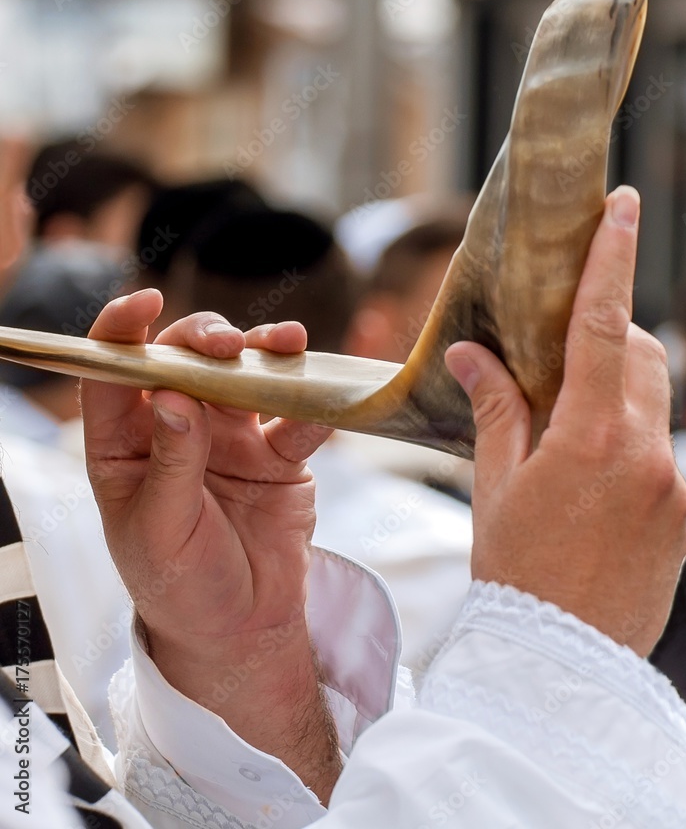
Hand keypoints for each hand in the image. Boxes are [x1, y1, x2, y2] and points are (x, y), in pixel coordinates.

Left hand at [81, 292, 339, 800]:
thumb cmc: (180, 585)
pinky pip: (298, 416)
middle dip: (205, 339)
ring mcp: (230, 436)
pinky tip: (324, 398)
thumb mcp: (162, 532)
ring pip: (246, 374)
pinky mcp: (278, 452)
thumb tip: (171, 395)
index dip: (123, 331)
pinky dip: (314, 402)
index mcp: (126, 445)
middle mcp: (177, 428)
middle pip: (186, 359)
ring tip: (285, 344)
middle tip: (227, 346)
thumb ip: (171, 462)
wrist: (244, 629)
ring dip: (266, 352)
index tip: (143, 303)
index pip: (114, 374)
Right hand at [445, 186, 685, 655]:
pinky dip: (630, 437)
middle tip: (561, 347)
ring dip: (619, 387)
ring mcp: (676, 489)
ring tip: (570, 416)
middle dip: (608, 334)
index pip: (603, 327)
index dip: (612, 260)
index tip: (624, 206)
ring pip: (656, 401)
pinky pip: (662, 451)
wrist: (561, 662)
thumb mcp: (496, 486)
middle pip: (639, 356)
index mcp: (593, 439)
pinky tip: (592, 473)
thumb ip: (496, 408)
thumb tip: (471, 354)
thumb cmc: (516, 572)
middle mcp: (648, 455)